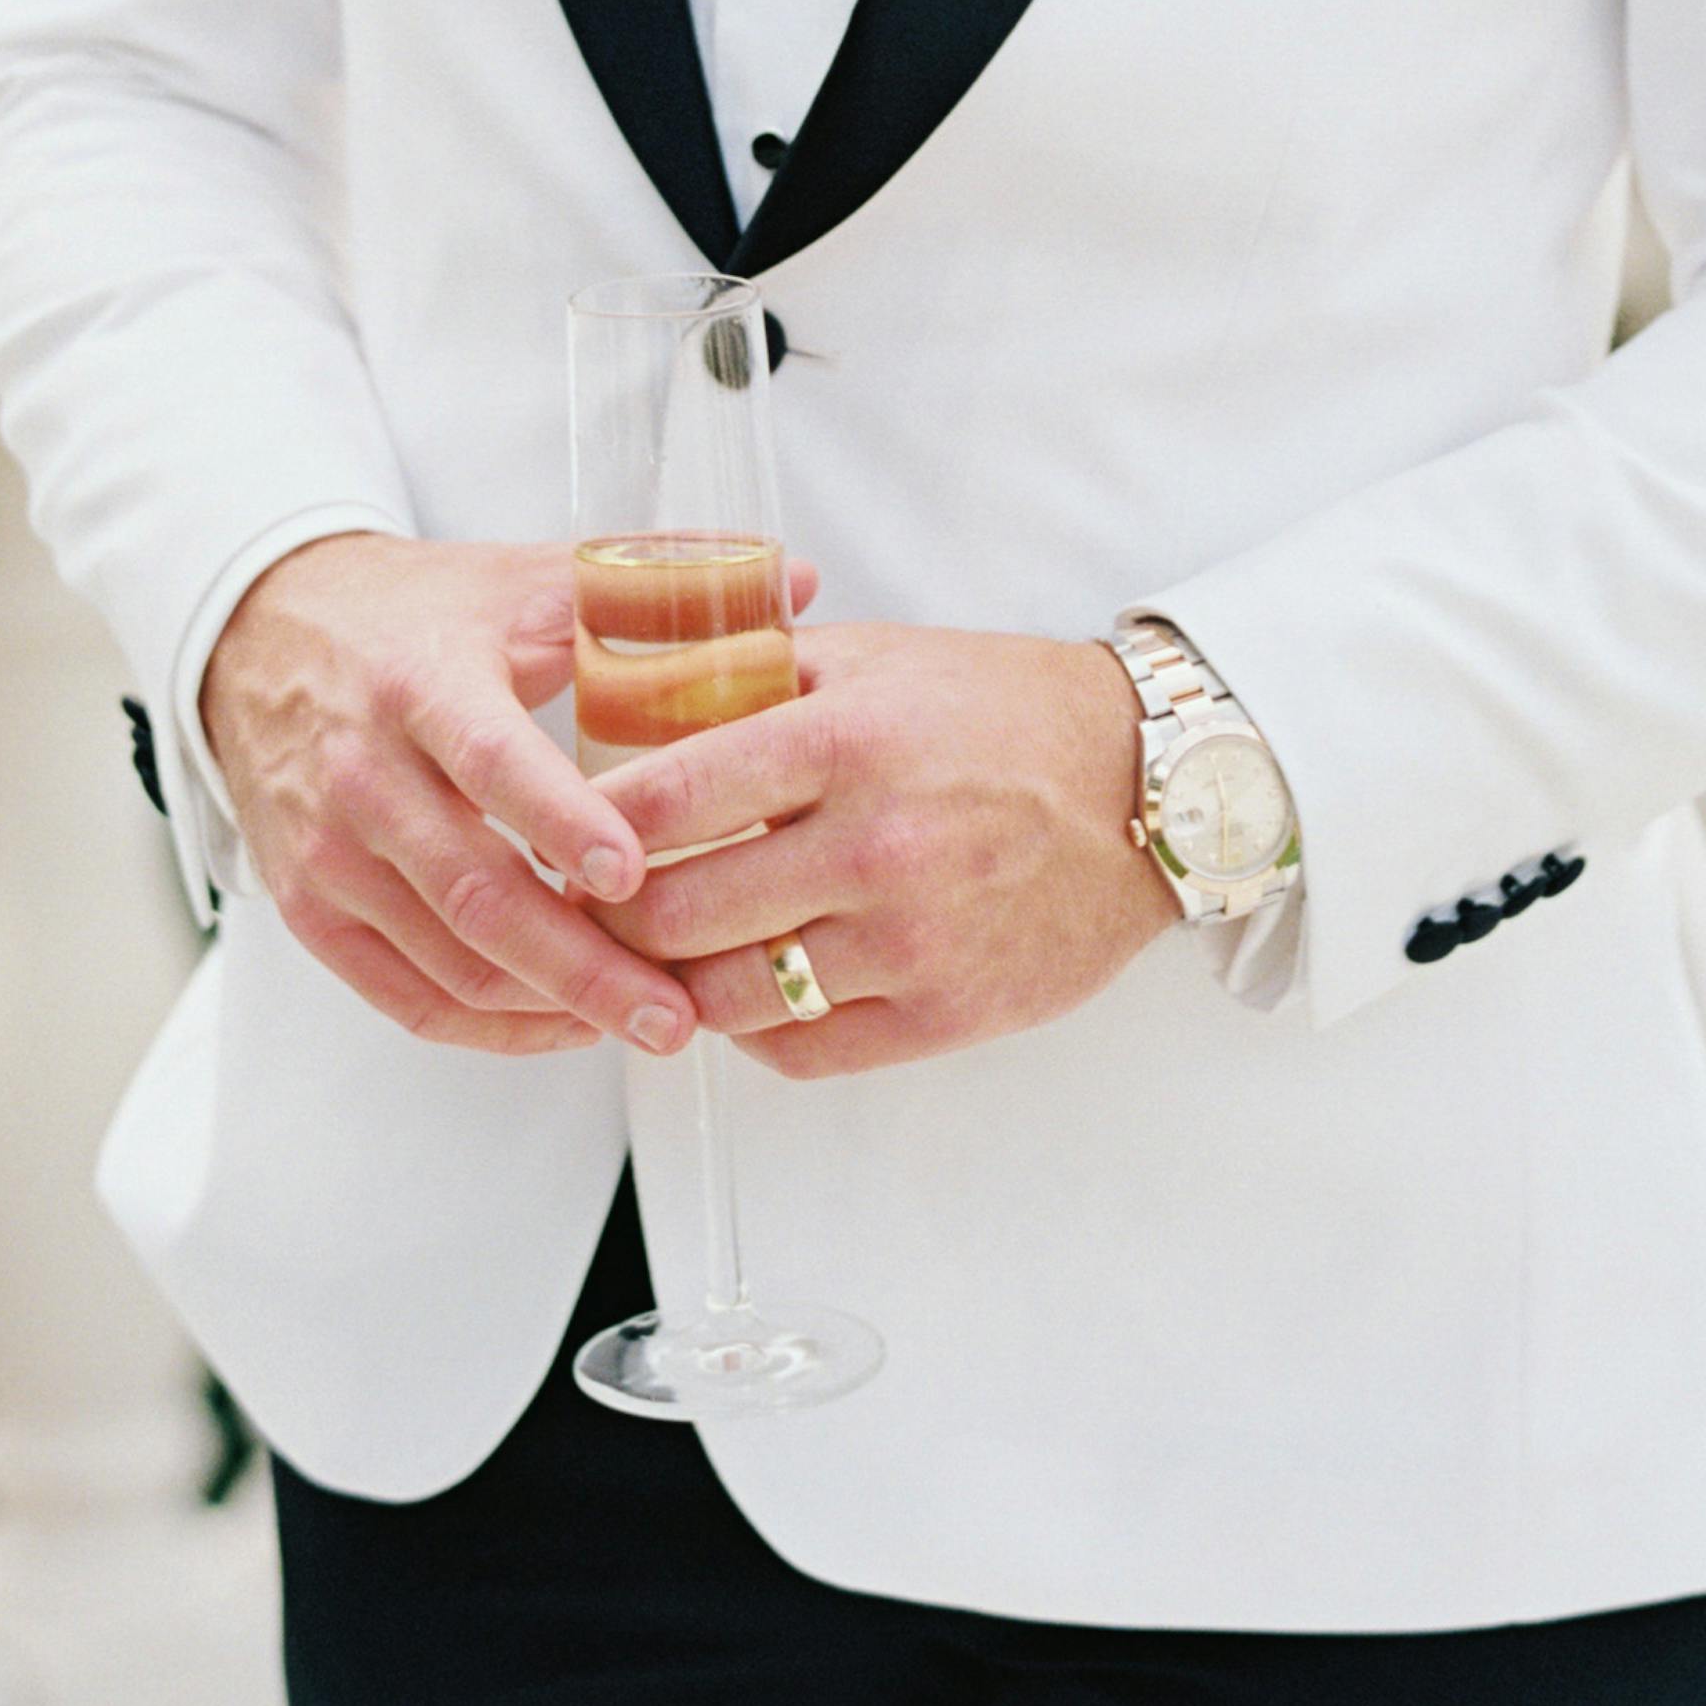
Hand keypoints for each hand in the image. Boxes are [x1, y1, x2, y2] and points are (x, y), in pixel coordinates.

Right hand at [199, 529, 793, 1062]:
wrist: (260, 638)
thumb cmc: (414, 615)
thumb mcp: (521, 579)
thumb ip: (654, 585)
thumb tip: (797, 584)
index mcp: (420, 682)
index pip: (490, 759)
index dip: (561, 821)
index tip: (633, 874)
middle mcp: (363, 773)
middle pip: (477, 893)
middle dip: (584, 965)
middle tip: (675, 1011)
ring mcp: (329, 851)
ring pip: (447, 960)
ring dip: (550, 1006)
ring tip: (645, 1021)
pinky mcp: (309, 908)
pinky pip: (405, 995)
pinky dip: (490, 1025)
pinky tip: (562, 1024)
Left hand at [597, 620, 1171, 1077]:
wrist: (1146, 788)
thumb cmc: (1004, 711)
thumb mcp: (878, 657)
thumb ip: (757, 676)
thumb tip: (636, 695)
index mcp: (846, 739)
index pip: (663, 800)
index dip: (585, 826)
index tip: (559, 832)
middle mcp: (873, 845)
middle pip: (672, 913)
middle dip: (606, 916)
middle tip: (581, 907)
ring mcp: (910, 939)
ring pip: (724, 995)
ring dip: (667, 983)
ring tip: (647, 958)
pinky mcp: (945, 1011)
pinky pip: (799, 1048)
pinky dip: (748, 1028)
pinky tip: (739, 989)